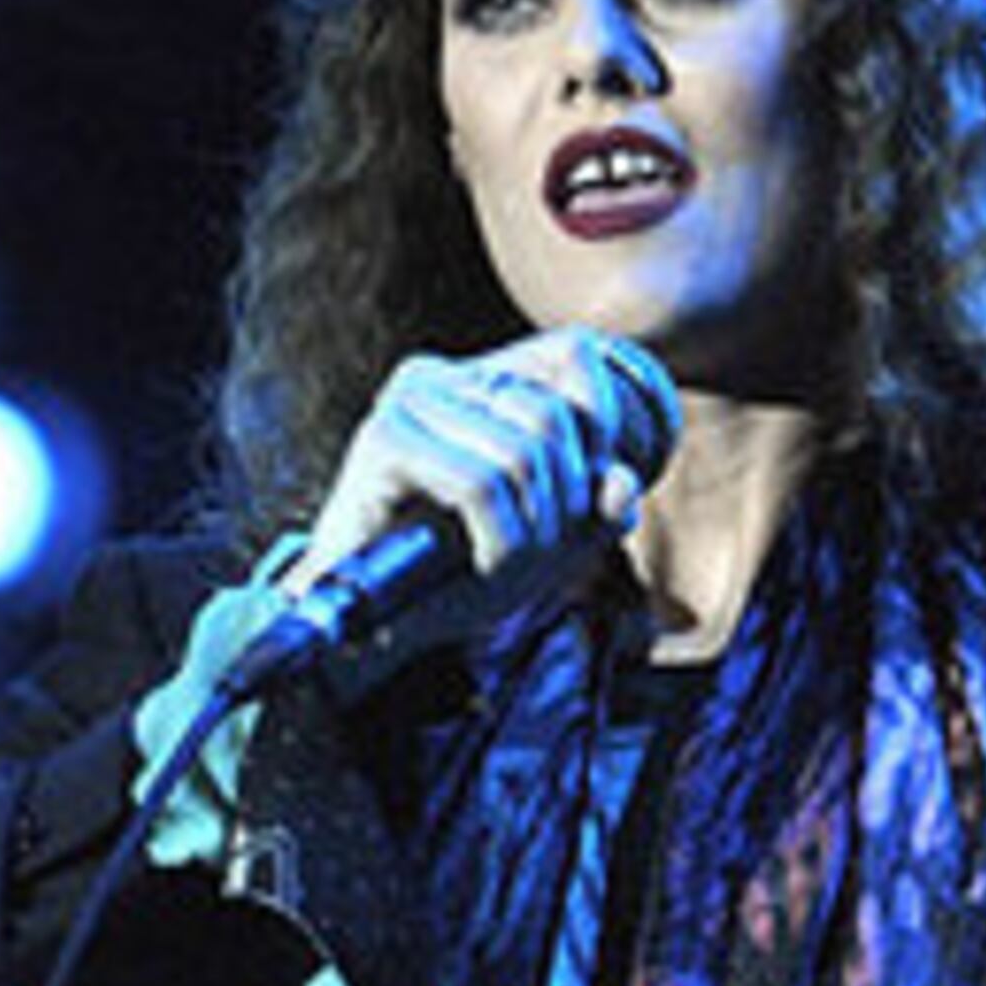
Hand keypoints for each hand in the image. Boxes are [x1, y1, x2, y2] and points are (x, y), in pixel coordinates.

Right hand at [288, 330, 676, 595]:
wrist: (362, 630)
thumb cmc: (448, 580)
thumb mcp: (544, 543)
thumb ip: (591, 511)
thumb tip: (623, 484)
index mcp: (477, 379)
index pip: (573, 355)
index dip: (602, 428)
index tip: (586, 500)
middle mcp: (439, 376)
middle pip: (554, 415)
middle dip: (569, 500)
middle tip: (546, 555)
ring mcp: (406, 404)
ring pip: (523, 452)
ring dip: (536, 529)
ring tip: (512, 570)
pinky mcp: (382, 442)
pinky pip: (480, 484)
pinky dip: (502, 540)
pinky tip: (488, 568)